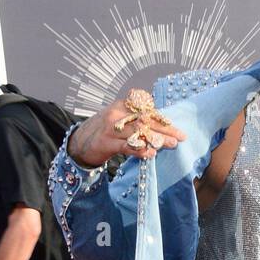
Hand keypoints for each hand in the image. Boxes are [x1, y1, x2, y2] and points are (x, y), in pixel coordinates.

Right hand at [67, 90, 186, 167]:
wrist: (79, 143)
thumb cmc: (104, 132)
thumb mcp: (119, 119)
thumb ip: (137, 119)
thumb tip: (161, 124)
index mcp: (122, 106)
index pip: (146, 111)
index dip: (162, 118)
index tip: (176, 127)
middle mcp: (116, 115)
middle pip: (145, 121)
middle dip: (165, 129)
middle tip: (181, 136)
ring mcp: (110, 129)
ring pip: (138, 133)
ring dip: (157, 139)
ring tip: (172, 144)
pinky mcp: (106, 143)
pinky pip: (127, 147)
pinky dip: (140, 150)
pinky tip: (151, 153)